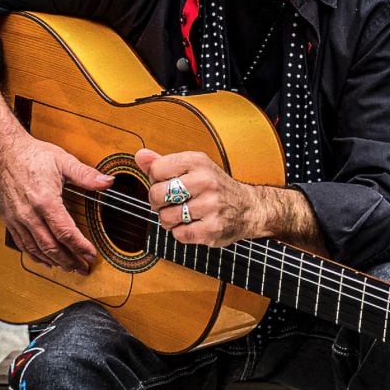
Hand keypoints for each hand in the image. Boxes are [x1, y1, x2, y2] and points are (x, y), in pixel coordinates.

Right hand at [0, 86, 112, 273]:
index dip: (80, 247)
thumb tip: (108, 182)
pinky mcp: (9, 220)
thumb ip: (86, 175)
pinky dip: (36, 256)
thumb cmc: (33, 155)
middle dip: (70, 261)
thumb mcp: (63, 160)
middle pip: (51, 247)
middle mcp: (29, 214)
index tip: (91, 255)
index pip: (65, 232)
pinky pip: (23, 244)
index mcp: (45, 200)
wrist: (3, 152)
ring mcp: (16, 219)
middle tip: (83, 269)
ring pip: (36, 250)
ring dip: (54, 262)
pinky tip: (47, 260)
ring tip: (70, 268)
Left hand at [135, 148, 262, 246]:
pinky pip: (179, 234)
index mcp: (198, 161)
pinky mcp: (212, 228)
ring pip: (165, 217)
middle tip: (169, 203)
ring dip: (168, 220)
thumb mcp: (193, 168)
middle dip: (157, 202)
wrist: (249, 208)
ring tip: (181, 215)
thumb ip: (164, 163)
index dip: (155, 180)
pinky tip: (191, 225)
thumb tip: (140, 155)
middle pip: (157, 194)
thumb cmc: (216, 187)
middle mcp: (205, 181)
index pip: (156, 169)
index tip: (167, 183)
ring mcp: (210, 206)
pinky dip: (180, 233)